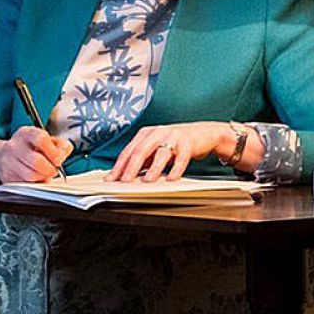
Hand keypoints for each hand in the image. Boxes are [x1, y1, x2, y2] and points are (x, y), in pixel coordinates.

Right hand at [0, 126, 72, 183]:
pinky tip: (34, 178)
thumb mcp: (46, 140)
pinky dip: (35, 184)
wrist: (6, 156)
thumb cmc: (31, 148)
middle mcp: (14, 146)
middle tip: (53, 169)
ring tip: (43, 174)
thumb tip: (64, 153)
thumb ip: (60, 145)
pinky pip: (26, 185)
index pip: (41, 139)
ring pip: (31, 176)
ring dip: (42, 178)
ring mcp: (8, 162)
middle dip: (50, 169)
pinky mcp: (7, 177)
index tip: (59, 159)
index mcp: (26, 133)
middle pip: (36, 161)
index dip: (53, 152)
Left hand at [108, 122, 255, 181]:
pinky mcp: (188, 143)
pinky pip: (181, 158)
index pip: (128, 150)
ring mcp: (173, 137)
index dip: (119, 165)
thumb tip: (125, 175)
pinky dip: (176, 169)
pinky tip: (171, 179)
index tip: (111, 178)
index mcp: (146, 133)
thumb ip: (142, 159)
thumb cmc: (175, 142)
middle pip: (141, 150)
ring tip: (147, 181)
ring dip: (153, 169)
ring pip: (161, 153)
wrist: (202, 133)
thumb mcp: (155, 148)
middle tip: (125, 181)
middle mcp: (158, 132)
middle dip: (131, 167)